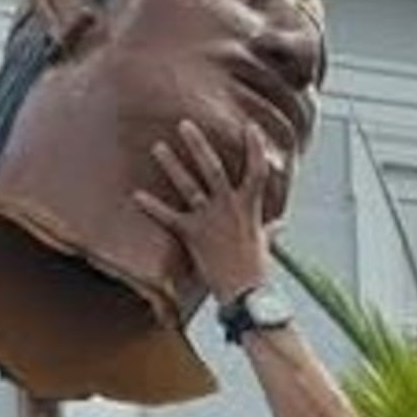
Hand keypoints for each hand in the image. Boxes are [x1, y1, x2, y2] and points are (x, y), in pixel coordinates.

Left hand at [131, 115, 278, 304]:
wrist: (245, 292)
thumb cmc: (257, 268)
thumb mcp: (265, 243)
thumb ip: (270, 228)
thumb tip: (281, 225)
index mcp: (249, 205)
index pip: (257, 169)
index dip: (255, 147)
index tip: (249, 127)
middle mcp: (228, 206)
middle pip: (213, 167)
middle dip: (198, 145)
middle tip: (184, 124)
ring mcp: (209, 218)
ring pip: (188, 185)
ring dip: (172, 165)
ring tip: (158, 147)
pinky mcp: (192, 234)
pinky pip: (169, 217)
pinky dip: (151, 206)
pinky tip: (136, 195)